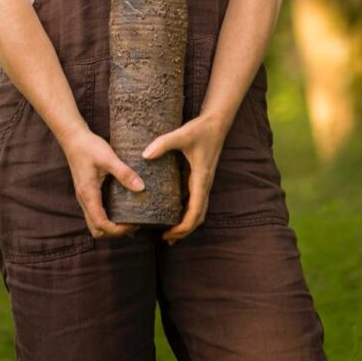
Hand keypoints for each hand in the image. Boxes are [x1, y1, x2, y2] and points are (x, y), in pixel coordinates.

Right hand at [61, 124, 144, 239]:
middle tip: (134, 224)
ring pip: (95, 223)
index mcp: (89, 195)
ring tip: (131, 220)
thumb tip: (142, 188)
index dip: (118, 230)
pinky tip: (123, 209)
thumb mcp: (108, 158)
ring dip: (112, 226)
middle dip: (115, 232)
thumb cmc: (89, 147)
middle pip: (97, 230)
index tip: (135, 224)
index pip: (101, 224)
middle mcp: (84, 200)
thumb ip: (124, 173)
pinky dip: (109, 217)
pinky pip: (96, 212)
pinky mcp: (88, 192)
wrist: (73, 137)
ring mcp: (85, 197)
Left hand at [142, 112, 226, 243]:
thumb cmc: (202, 129)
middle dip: (184, 230)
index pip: (196, 210)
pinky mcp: (199, 176)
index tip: (171, 234)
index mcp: (201, 178)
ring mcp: (203, 181)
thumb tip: (145, 155)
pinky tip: (174, 212)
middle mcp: (204, 183)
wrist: (217, 122)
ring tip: (170, 233)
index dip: (185, 226)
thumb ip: (164, 143)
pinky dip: (186, 211)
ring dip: (187, 223)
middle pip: (198, 215)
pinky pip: (195, 199)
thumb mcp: (182, 134)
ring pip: (198, 209)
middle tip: (166, 238)